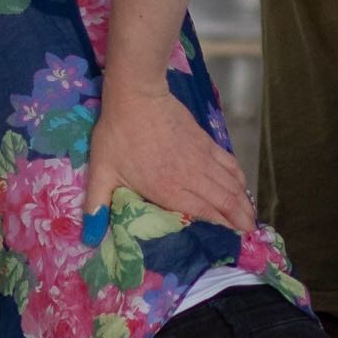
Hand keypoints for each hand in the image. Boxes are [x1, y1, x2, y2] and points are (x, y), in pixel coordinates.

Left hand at [82, 85, 253, 232]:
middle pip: (225, 202)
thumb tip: (87, 236)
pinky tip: (242, 186)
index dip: (222, 228)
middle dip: (240, 221)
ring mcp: (202, 158)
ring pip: (231, 184)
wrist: (137, 95)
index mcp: (168, 189)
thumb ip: (97, 204)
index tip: (234, 242)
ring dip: (244, 202)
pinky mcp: (205, 142)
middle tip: (250, 234)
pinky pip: (229, 164)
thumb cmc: (118, 134)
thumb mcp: (102, 171)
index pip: (205, 214)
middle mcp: (192, 177)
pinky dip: (239, 178)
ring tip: (251, 218)